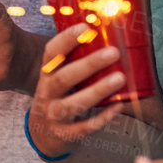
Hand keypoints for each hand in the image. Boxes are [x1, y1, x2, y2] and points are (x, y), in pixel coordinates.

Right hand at [26, 24, 127, 158]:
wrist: (42, 135)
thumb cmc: (58, 98)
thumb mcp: (58, 79)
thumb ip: (75, 62)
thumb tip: (107, 37)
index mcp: (45, 75)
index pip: (51, 54)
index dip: (66, 39)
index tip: (85, 27)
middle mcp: (46, 94)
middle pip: (63, 78)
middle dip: (88, 64)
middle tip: (113, 52)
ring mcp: (53, 116)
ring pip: (73, 104)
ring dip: (97, 91)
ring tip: (120, 78)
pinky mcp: (64, 135)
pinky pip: (84, 127)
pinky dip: (102, 117)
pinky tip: (119, 106)